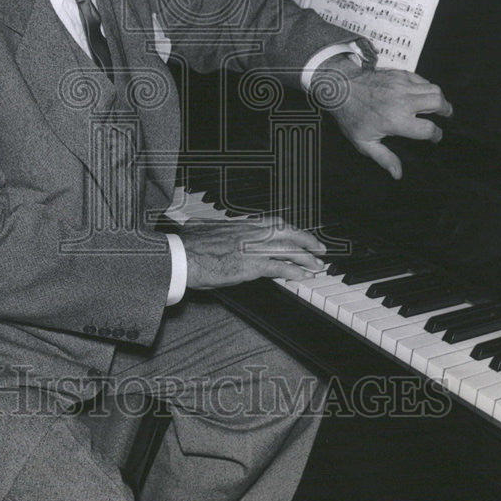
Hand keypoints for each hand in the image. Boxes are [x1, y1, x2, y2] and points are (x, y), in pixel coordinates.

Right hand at [180, 218, 327, 289]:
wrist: (180, 256)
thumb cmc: (187, 246)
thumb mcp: (201, 229)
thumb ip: (210, 228)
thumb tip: (200, 225)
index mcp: (240, 225)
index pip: (274, 224)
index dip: (291, 230)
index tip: (300, 236)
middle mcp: (250, 232)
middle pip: (287, 232)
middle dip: (306, 240)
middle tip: (320, 249)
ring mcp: (251, 248)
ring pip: (287, 250)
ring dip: (305, 258)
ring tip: (317, 266)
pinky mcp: (249, 265)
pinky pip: (278, 268)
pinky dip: (293, 272)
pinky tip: (302, 276)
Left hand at [314, 56, 452, 178]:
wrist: (340, 88)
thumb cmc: (351, 116)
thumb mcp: (364, 142)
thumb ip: (384, 158)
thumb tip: (398, 174)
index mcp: (396, 120)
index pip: (428, 129)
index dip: (436, 135)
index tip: (435, 137)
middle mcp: (402, 101)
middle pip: (437, 102)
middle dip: (446, 110)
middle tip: (446, 115)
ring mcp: (401, 85)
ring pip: (433, 88)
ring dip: (439, 97)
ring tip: (437, 105)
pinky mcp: (399, 74)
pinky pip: (421, 79)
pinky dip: (426, 87)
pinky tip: (421, 94)